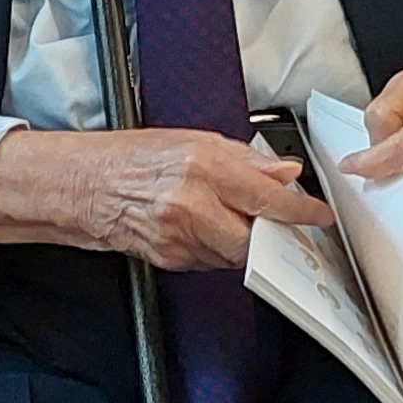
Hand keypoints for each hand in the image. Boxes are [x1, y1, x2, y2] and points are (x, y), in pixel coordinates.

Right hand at [0, 127, 327, 271]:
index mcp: (204, 168)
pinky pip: (212, 262)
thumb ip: (246, 159)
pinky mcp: (169, 260)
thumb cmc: (133, 157)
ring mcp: (179, 238)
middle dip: (275, 234)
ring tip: (235, 218)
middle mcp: (192, 206)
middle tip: (284, 223)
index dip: (301, 210)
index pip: (268, 197)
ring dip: (247, 241)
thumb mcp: (196, 140)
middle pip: (256, 238)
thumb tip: (284, 172)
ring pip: (236, 254)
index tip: (319, 215)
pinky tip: (210, 230)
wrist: (83, 185)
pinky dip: (220, 249)